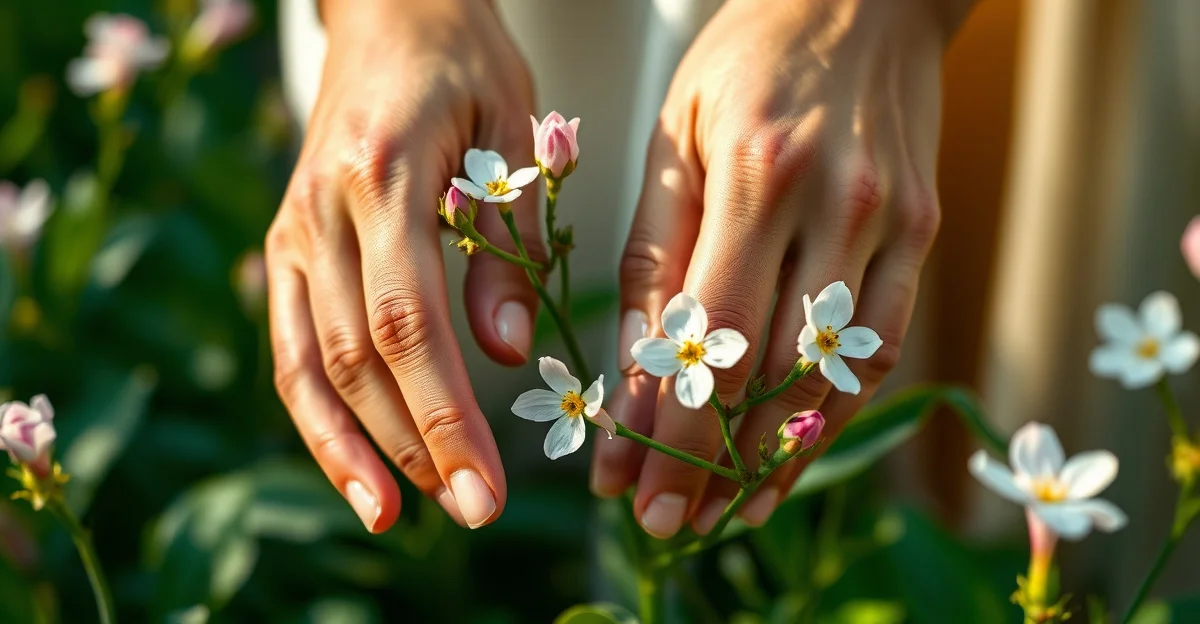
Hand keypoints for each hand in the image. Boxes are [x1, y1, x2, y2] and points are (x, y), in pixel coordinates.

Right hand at [267, 0, 541, 530]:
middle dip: (413, 447)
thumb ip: (508, 240)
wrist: (387, 11)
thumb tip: (508, 352)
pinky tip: (354, 466)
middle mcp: (321, 211)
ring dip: (352, 449)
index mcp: (382, 176)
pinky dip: (317, 415)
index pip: (408, 324)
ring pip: (308, 365)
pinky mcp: (286, 248)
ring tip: (400, 514)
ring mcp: (292, 232)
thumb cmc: (462, 61)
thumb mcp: (512, 130)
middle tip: (473, 511)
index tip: (486, 485)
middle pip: (357, 358)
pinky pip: (290, 347)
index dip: (445, 416)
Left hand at [591, 0, 952, 536]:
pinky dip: (834, 413)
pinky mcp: (924, 234)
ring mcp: (893, 224)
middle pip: (770, 373)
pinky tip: (792, 455)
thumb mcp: (675, 136)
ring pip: (834, 377)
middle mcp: (835, 205)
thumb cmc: (747, 60)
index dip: (668, 430)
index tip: (628, 490)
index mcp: (756, 171)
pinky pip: (881, 349)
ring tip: (725, 512)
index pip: (709, 337)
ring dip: (776, 458)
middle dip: (710, 462)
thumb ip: (658, 253)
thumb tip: (634, 373)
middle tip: (665, 521)